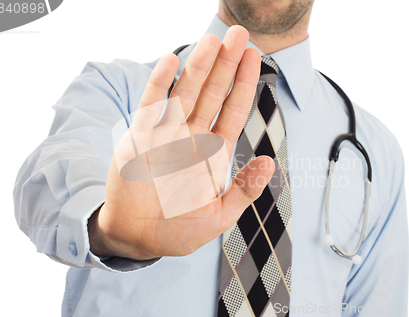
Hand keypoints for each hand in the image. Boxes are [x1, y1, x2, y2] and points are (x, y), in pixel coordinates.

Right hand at [88, 26, 274, 259]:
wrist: (138, 238)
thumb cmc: (179, 230)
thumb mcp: (219, 216)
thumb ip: (244, 190)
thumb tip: (269, 164)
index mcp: (213, 153)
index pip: (233, 110)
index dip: (243, 83)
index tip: (254, 56)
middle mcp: (192, 137)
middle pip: (212, 93)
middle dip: (225, 64)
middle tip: (237, 34)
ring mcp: (166, 134)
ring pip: (185, 92)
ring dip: (198, 65)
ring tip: (212, 39)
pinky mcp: (140, 138)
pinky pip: (151, 104)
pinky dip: (160, 82)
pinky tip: (172, 60)